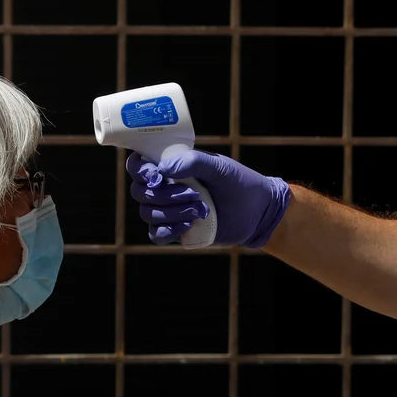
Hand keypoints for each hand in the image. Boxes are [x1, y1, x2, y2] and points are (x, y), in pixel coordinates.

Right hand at [130, 150, 290, 248]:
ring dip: (172, 212)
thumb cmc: (239, 183)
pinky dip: (168, 230)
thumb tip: (163, 169)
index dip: (140, 170)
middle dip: (164, 195)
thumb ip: (193, 162)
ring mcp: (169, 211)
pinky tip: (188, 225)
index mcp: (171, 167)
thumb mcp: (219, 167)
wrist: (258, 211)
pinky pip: (156, 235)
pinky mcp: (177, 231)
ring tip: (201, 210)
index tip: (156, 175)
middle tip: (195, 194)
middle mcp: (165, 188)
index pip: (138, 166)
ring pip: (148, 214)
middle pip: (139, 192)